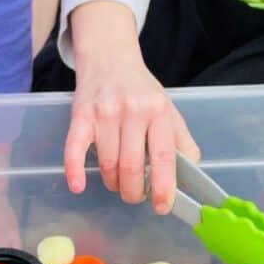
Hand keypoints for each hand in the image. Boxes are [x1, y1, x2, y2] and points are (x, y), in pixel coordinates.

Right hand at [67, 45, 199, 214]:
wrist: (110, 58)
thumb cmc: (140, 90)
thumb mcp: (169, 109)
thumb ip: (182, 142)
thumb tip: (189, 177)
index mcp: (159, 112)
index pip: (163, 157)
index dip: (162, 187)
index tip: (161, 206)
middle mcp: (133, 111)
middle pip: (131, 166)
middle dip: (132, 191)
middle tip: (134, 195)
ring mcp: (105, 113)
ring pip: (107, 164)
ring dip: (112, 182)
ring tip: (116, 181)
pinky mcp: (81, 115)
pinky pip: (74, 148)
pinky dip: (74, 170)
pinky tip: (78, 186)